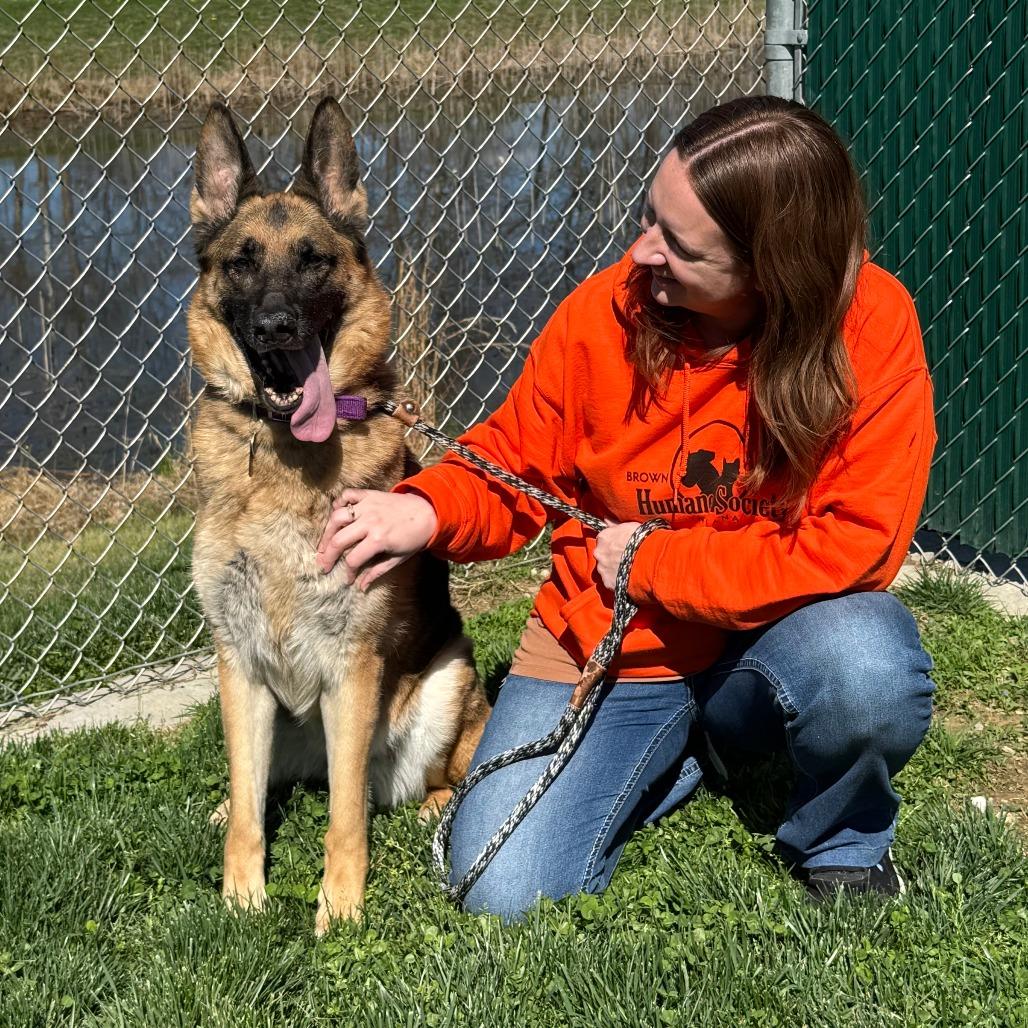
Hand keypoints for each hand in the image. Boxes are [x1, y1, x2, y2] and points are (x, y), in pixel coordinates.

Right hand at [315, 489, 437, 589]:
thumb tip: (361, 587)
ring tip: (323, 544)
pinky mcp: (369, 495)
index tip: (348, 579)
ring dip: (327, 532)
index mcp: (378, 540)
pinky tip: (336, 514)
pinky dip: (339, 502)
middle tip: (322, 565)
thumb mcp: (398, 558)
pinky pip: (347, 495)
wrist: (428, 512)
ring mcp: (368, 506)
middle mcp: (369, 522)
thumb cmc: (414, 538)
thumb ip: (377, 572)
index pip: (353, 560)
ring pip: (336, 517)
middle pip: (338, 540)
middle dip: (327, 556)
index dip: (348, 572)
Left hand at [594, 519, 640, 590]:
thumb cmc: (642, 540)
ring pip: (605, 569)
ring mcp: (602, 568)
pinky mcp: (608, 582)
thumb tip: (605, 518)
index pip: (604, 540)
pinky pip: (611, 582)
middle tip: (625, 559)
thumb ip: (615, 524)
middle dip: (611, 557)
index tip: (622, 547)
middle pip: (603, 555)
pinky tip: (628, 579)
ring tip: (629, 570)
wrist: (650, 560)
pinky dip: (618, 581)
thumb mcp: (630, 526)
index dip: (613, 544)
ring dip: (614, 569)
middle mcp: (599, 552)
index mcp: (604, 537)